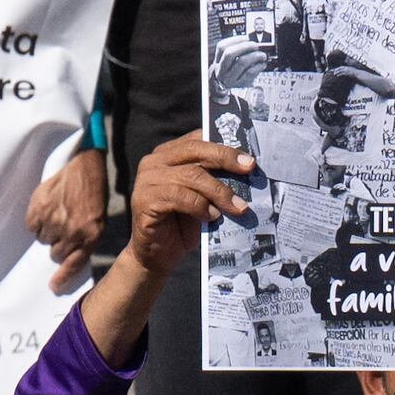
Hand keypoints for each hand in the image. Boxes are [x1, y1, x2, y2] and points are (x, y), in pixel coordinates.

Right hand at [29, 146, 109, 288]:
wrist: (85, 166)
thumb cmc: (93, 193)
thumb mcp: (97, 220)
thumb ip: (85, 239)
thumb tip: (67, 255)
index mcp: (90, 236)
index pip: (73, 264)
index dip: (62, 277)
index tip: (53, 286)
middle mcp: (72, 231)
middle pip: (55, 252)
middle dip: (57, 244)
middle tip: (61, 229)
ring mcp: (54, 220)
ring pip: (42, 238)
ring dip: (47, 230)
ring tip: (55, 214)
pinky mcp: (40, 208)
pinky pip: (31, 225)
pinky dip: (35, 219)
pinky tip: (45, 207)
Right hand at [122, 134, 253, 278]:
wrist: (156, 255)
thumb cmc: (183, 224)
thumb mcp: (202, 197)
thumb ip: (213, 180)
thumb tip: (246, 170)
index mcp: (168, 154)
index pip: (198, 139)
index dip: (225, 146)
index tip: (250, 159)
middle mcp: (154, 162)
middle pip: (195, 151)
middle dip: (225, 158)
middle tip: (249, 168)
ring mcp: (146, 180)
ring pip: (191, 175)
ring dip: (219, 191)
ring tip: (238, 207)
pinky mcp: (144, 200)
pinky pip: (179, 196)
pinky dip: (201, 206)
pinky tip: (212, 217)